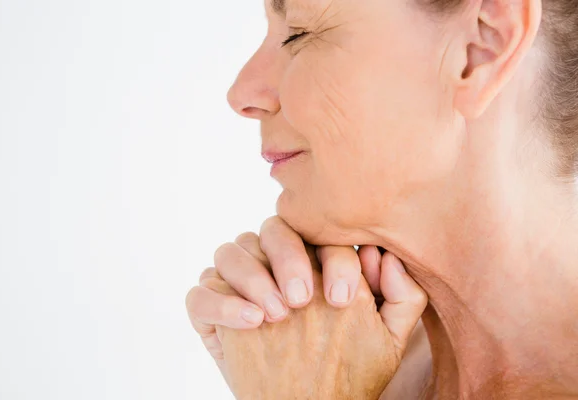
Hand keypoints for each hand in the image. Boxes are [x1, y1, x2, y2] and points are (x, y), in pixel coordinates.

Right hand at [185, 217, 382, 362]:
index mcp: (312, 260)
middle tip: (302, 299)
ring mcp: (236, 284)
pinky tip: (251, 323)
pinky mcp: (209, 310)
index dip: (329, 256)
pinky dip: (220, 304)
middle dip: (288, 258)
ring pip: (230, 251)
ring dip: (252, 277)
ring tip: (276, 315)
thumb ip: (402, 297)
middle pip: (271, 230)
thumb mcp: (387, 339)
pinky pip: (199, 294)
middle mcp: (272, 263)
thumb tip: (387, 257)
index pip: (317, 233)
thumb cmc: (350, 369)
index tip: (341, 297)